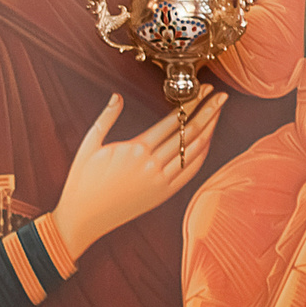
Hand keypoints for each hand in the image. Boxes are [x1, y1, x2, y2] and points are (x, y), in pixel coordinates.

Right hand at [50, 90, 226, 261]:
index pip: (173, 120)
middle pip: (190, 133)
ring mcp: (161, 181)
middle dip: (209, 111)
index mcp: (136, 148)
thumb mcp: (90, 145)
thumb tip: (116, 96)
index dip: (192, 103)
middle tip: (222, 96)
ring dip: (209, 131)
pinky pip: (190, 173)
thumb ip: (106, 118)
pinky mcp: (163, 195)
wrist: (83, 216)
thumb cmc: (83, 180)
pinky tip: (207, 143)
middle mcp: (153, 164)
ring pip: (194, 152)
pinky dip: (202, 156)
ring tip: (218, 114)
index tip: (205, 90)